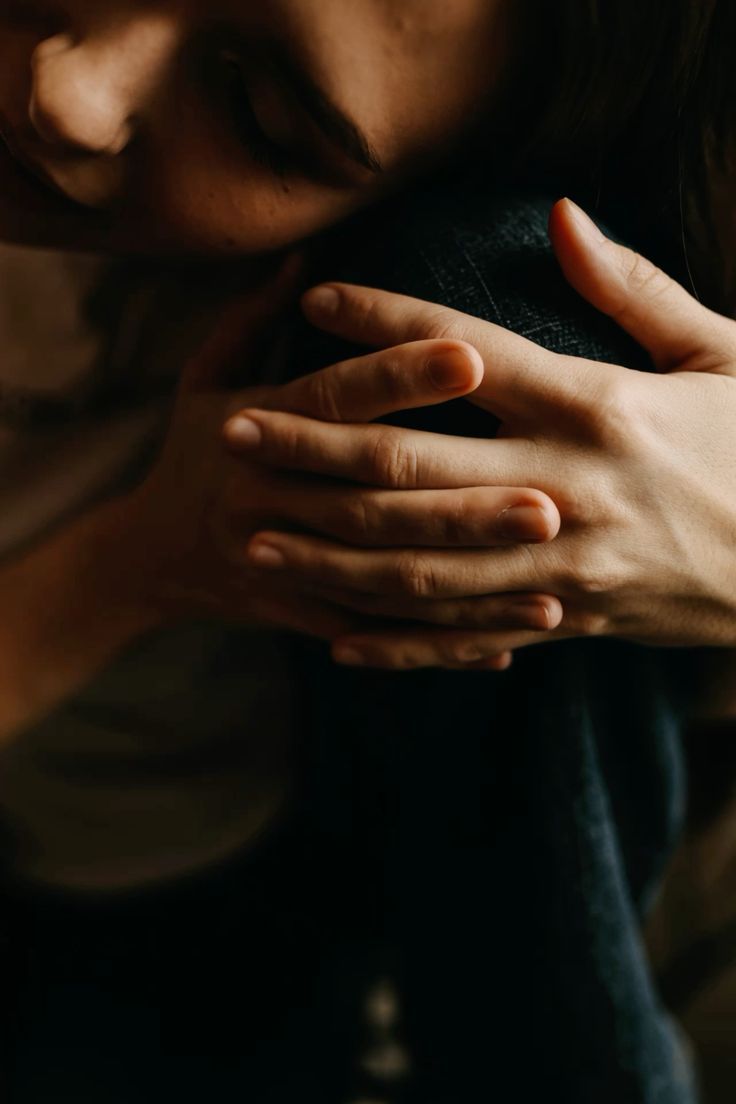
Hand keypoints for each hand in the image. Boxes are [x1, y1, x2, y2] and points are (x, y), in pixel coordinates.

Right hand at [122, 268, 556, 659]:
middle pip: (376, 498)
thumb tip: (303, 255)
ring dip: (470, 589)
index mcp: (254, 423)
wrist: (147, 556)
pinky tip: (509, 647)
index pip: (336, 395)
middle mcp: (269, 495)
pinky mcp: (301, 615)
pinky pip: (379, 635)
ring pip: (388, 580)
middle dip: (463, 505)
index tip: (472, 355)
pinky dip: (440, 646)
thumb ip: (253, 318)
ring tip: (555, 592)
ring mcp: (285, 564)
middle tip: (551, 503)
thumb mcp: (204, 376)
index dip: (398, 373)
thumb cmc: (189, 450)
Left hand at [231, 199, 735, 667]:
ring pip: (419, 568)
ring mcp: (560, 568)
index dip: (382, 323)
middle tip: (235, 434)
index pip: (463, 353)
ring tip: (254, 537)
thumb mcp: (723, 352)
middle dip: (311, 451)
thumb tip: (562, 214)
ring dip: (327, 554)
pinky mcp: (569, 623)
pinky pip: (466, 639)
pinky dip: (397, 641)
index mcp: (599, 406)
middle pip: (409, 471)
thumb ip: (634, 289)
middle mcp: (564, 489)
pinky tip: (334, 637)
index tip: (316, 303)